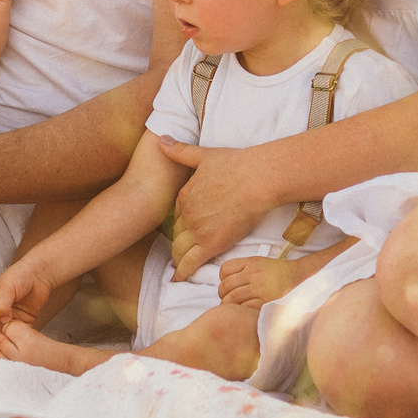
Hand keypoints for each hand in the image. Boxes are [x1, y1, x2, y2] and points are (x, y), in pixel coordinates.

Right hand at [0, 261, 48, 341]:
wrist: (39, 274)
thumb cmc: (19, 276)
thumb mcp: (6, 287)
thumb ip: (2, 304)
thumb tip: (3, 320)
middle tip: (0, 340)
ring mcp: (11, 316)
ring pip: (5, 331)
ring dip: (7, 337)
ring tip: (10, 341)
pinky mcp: (24, 320)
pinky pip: (19, 331)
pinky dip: (19, 336)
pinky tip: (21, 339)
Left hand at [158, 137, 276, 281]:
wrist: (256, 179)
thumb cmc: (236, 165)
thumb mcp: (203, 155)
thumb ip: (180, 151)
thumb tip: (161, 139)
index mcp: (185, 195)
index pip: (177, 215)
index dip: (181, 223)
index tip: (184, 229)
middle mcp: (187, 213)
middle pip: (177, 233)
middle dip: (179, 241)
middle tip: (179, 251)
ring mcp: (198, 230)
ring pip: (180, 249)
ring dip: (178, 258)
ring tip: (179, 265)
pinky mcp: (211, 243)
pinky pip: (191, 262)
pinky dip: (183, 272)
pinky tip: (178, 279)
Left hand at [217, 254, 303, 306]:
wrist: (297, 277)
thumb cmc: (276, 271)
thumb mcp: (259, 262)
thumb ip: (243, 268)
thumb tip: (225, 280)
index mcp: (250, 263)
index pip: (225, 269)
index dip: (221, 278)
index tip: (226, 284)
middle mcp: (253, 274)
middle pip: (226, 285)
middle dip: (222, 294)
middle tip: (226, 299)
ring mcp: (259, 288)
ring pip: (233, 298)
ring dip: (228, 304)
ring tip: (231, 307)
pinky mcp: (265, 301)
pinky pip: (245, 307)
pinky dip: (240, 310)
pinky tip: (242, 311)